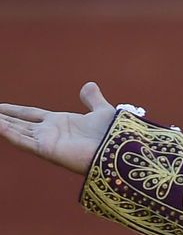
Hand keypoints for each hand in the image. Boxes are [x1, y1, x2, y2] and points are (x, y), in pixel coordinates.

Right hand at [0, 81, 118, 174]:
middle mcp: (49, 132)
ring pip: (15, 131)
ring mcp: (46, 141)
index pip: (29, 114)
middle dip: (1, 118)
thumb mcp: (102, 111)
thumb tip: (89, 85)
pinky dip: (8, 133)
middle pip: (17, 123)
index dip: (13, 111)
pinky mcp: (46, 150)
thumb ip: (93, 99)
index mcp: (59, 122)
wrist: (119, 148)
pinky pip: (22, 140)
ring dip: (1, 124)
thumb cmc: (113, 134)